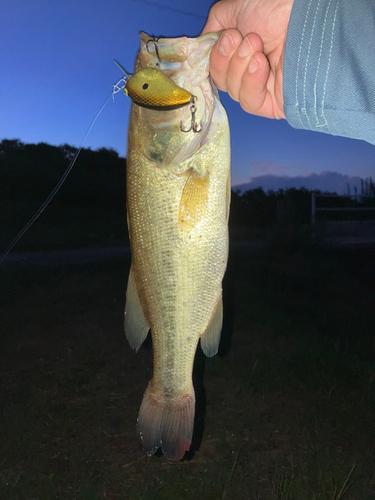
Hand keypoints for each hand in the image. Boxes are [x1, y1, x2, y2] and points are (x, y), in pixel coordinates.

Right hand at [202, 0, 293, 118]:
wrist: (303, 15)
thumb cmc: (274, 7)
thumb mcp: (232, 10)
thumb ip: (212, 29)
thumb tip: (202, 49)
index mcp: (239, 54)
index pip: (216, 70)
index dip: (215, 58)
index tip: (226, 39)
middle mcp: (249, 72)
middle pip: (222, 83)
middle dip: (227, 59)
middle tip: (243, 38)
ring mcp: (262, 89)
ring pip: (234, 93)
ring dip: (239, 67)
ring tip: (256, 45)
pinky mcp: (274, 103)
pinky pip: (250, 103)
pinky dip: (250, 83)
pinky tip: (260, 64)